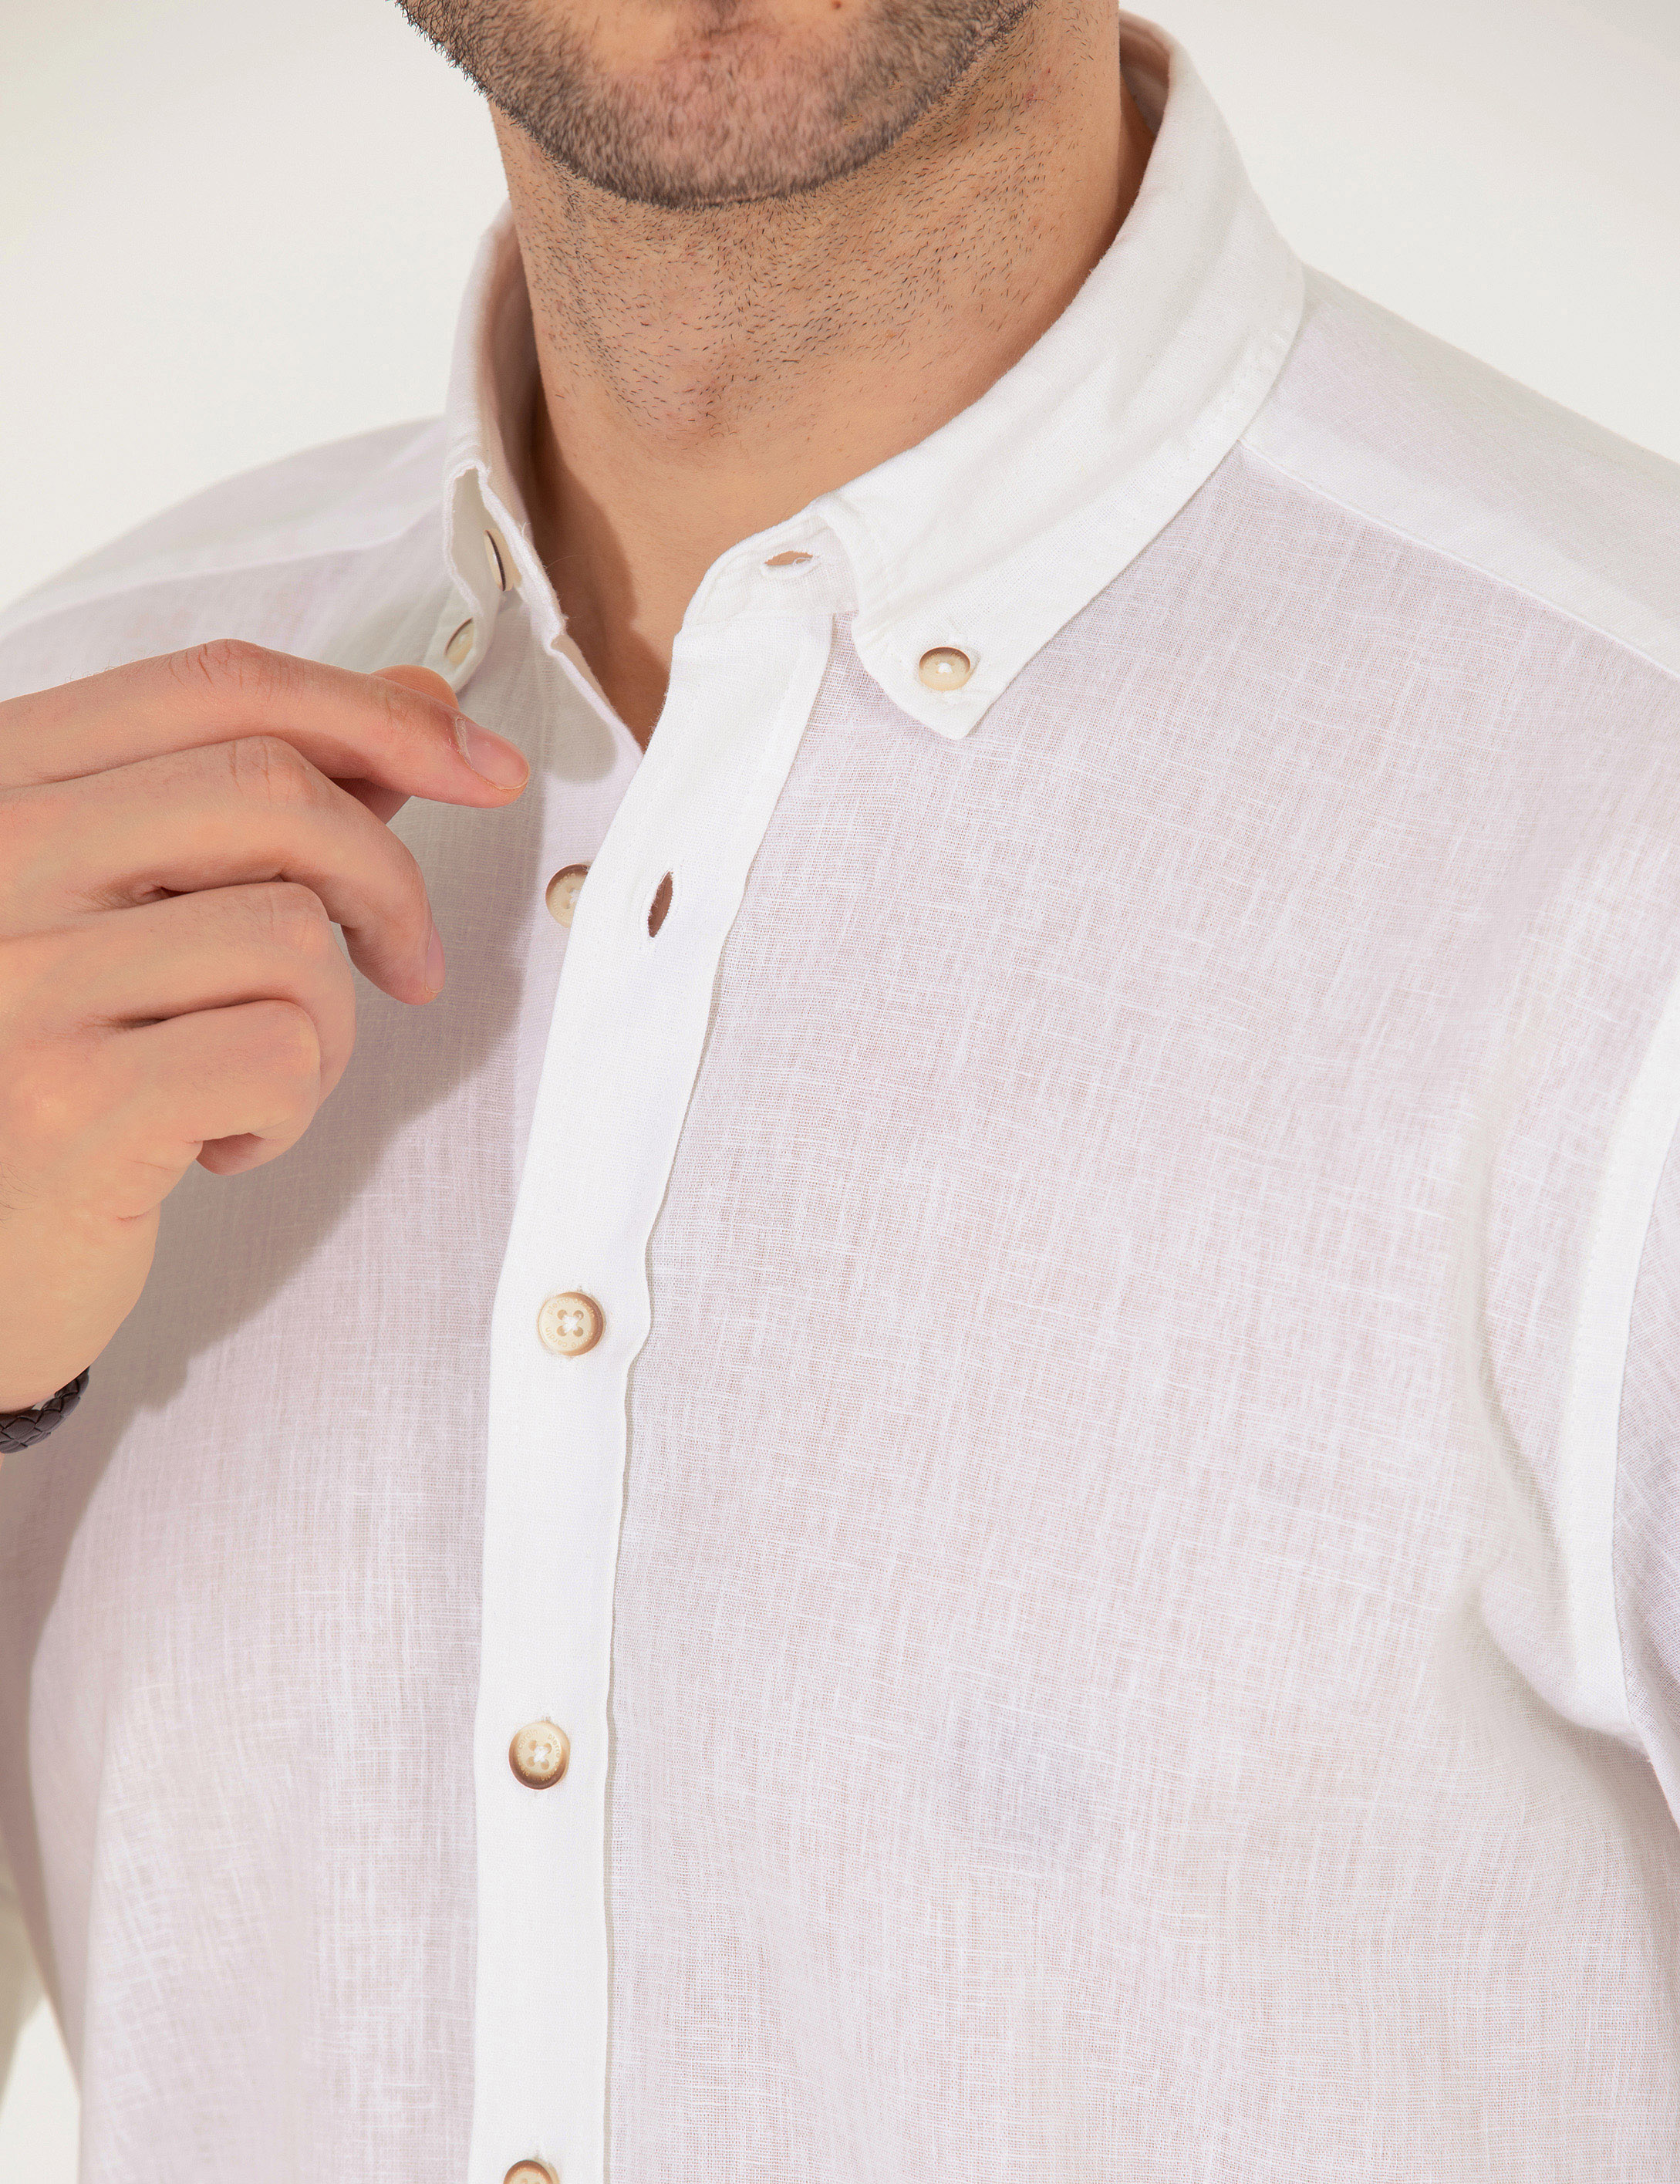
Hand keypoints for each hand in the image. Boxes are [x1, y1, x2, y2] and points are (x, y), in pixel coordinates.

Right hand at [0, 639, 528, 1412]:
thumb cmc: (48, 1076)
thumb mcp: (138, 914)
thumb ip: (262, 801)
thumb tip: (418, 702)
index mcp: (0, 783)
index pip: (217, 686)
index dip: (376, 713)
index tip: (479, 765)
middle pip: (274, 792)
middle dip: (386, 882)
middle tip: (408, 966)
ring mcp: (19, 976)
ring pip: (296, 932)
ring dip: (330, 1026)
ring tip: (261, 1081)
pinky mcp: (69, 1098)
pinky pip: (280, 1051)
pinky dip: (292, 1109)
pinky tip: (220, 1143)